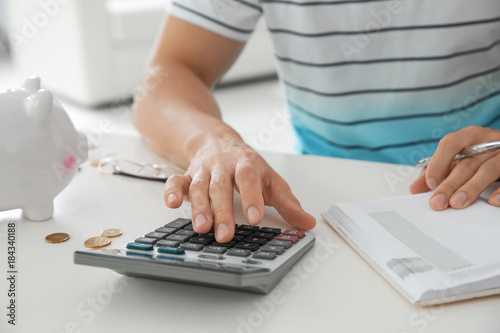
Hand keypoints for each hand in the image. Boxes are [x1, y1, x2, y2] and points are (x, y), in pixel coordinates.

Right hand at [163, 138, 315, 242]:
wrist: (216, 140)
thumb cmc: (247, 165)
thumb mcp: (271, 180)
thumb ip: (287, 202)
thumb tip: (308, 223)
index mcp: (247, 165)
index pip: (249, 179)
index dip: (252, 197)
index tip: (255, 218)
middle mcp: (223, 166)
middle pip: (221, 186)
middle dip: (222, 211)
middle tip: (225, 235)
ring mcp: (203, 170)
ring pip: (198, 187)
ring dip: (198, 207)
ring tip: (202, 228)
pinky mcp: (187, 175)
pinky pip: (175, 181)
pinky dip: (170, 191)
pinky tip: (170, 203)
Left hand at [410, 126, 499, 209]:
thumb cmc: (481, 156)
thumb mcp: (459, 160)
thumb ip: (437, 172)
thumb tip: (415, 187)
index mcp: (470, 136)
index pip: (451, 143)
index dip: (439, 162)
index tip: (430, 182)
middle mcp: (488, 141)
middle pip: (467, 162)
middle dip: (450, 184)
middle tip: (438, 201)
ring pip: (487, 169)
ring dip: (471, 187)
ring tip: (457, 203)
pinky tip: (492, 201)